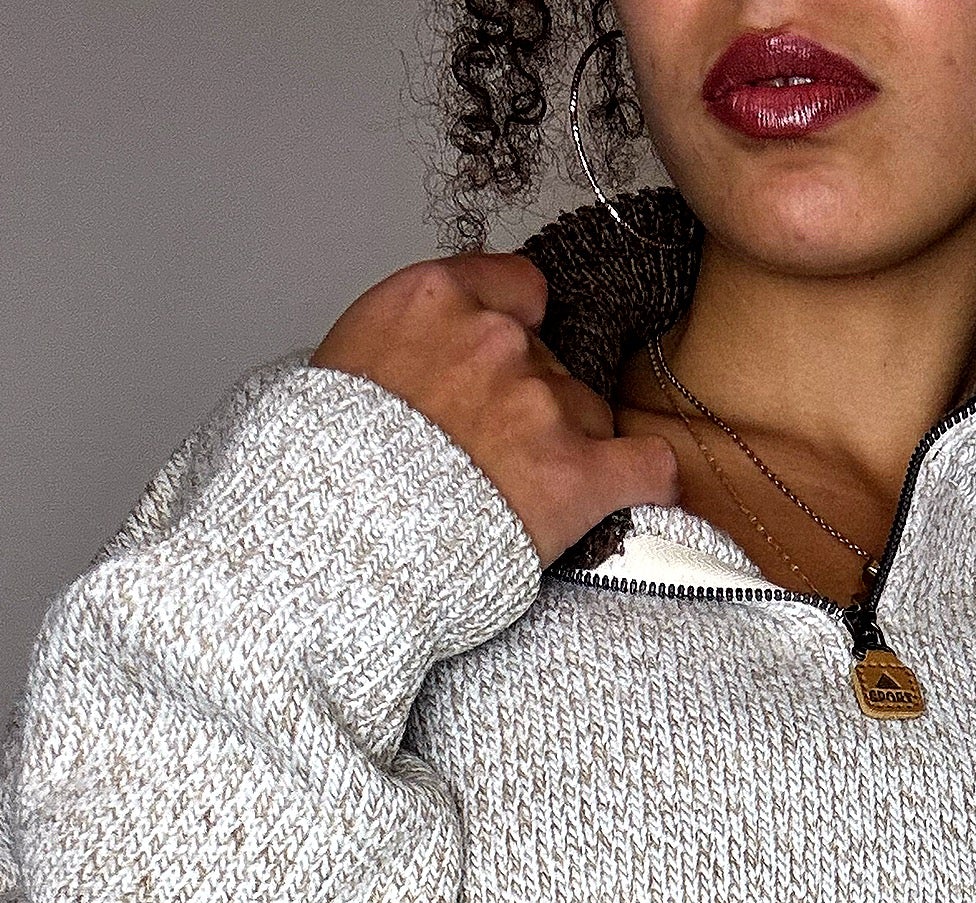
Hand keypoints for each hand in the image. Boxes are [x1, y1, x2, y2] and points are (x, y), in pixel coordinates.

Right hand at [311, 252, 680, 562]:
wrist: (333, 542)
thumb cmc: (327, 468)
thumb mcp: (347, 364)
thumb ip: (412, 341)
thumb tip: (441, 358)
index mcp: (434, 299)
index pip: (520, 288)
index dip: (518, 329)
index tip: (502, 365)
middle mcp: (494, 340)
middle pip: (551, 362)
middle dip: (531, 403)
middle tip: (487, 456)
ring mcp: (540, 405)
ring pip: (589, 416)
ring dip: (566, 449)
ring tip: (514, 496)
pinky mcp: (574, 475)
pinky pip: (648, 465)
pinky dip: (648, 478)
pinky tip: (635, 486)